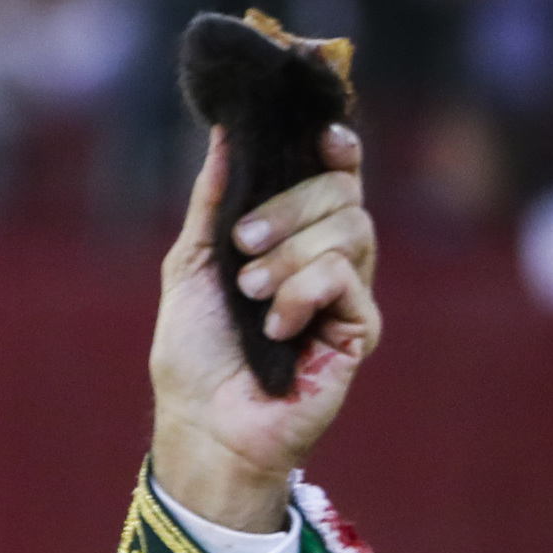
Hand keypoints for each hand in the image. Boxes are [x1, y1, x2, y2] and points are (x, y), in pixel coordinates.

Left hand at [148, 124, 380, 530]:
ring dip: (287, 256)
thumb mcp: (191, 262)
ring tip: (250, 293)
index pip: (334, 177)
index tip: (321, 131)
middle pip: (344, 193)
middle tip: (243, 245)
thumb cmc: (194, 348)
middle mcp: (330, 258)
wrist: (203, 420)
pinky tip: (276, 327)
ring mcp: (350, 292)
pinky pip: (344, 277)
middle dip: (289, 208)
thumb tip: (224, 133)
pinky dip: (300, 294)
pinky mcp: (360, 328)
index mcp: (294, 237)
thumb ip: (214, 199)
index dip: (336, 148)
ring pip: (350, 229)